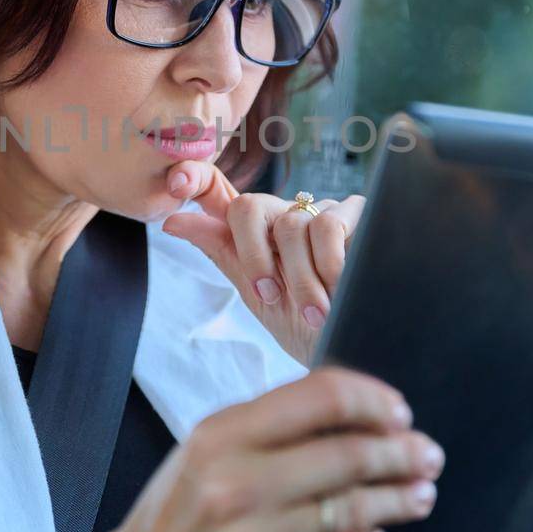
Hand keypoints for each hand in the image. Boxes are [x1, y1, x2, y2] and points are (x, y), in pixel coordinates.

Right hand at [100, 367, 443, 531]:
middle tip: (427, 456)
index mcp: (222, 436)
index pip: (322, 398)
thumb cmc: (188, 506)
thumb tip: (357, 404)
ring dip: (398, 500)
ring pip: (353, 512)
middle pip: (348, 456)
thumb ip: (275, 421)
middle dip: (401, 454)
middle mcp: (234, 487)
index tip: (399, 412)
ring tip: (419, 494)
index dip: (374, 400)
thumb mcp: (211, 444)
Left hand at [160, 159, 365, 365]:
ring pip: (291, 223)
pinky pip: (329, 224)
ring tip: (316, 312)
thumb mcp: (259, 297)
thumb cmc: (308, 328)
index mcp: (255, 234)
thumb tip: (171, 221)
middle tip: (272, 298)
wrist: (361, 354)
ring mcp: (321, 210)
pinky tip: (341, 290)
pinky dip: (329, 264)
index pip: (217, 192)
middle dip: (254, 258)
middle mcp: (285, 215)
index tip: (176, 183)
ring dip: (300, 277)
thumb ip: (223, 253)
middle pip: (248, 207)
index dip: (195, 178)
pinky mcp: (358, 213)